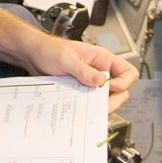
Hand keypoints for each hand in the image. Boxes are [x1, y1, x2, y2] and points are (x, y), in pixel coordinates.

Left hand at [24, 35, 138, 113]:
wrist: (33, 56)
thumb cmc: (50, 50)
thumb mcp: (66, 59)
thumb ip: (83, 71)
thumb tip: (100, 82)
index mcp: (102, 59)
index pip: (128, 71)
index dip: (124, 82)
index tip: (109, 88)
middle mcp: (100, 71)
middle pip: (121, 91)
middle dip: (113, 101)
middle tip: (99, 108)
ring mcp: (91, 83)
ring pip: (107, 99)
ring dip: (100, 107)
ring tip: (89, 112)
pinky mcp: (82, 91)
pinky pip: (92, 103)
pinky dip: (89, 109)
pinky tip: (81, 112)